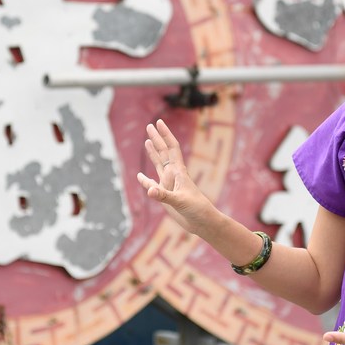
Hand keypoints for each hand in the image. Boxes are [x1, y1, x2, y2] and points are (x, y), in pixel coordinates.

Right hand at [136, 119, 215, 233]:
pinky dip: (146, 180)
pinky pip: (153, 185)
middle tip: (149, 126)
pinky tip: (141, 177)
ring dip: (153, 153)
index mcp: (178, 172)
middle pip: (163, 152)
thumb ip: (164, 195)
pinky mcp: (166, 196)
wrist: (203, 223)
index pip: (171, 148)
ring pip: (159, 164)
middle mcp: (173, 175)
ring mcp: (169, 185)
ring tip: (147, 141)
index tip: (159, 122)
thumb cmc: (197, 210)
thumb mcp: (180, 201)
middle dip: (157, 138)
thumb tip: (149, 189)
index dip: (165, 134)